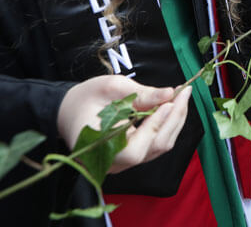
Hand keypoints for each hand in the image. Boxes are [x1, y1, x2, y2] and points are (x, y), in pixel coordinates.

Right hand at [57, 75, 191, 173]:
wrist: (65, 111)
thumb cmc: (84, 98)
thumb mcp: (110, 88)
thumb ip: (141, 93)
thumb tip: (169, 94)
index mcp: (100, 149)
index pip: (137, 147)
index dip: (157, 124)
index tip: (173, 99)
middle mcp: (113, 162)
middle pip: (155, 147)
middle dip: (174, 118)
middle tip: (185, 92)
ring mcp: (123, 162)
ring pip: (159, 147)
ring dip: (174, 121)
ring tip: (181, 97)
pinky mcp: (131, 156)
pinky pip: (155, 144)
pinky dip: (167, 125)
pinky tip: (172, 107)